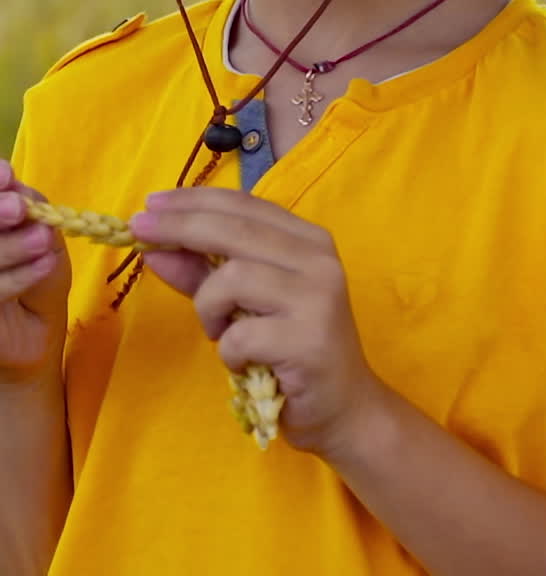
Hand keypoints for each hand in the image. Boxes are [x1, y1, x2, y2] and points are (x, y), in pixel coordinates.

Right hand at [0, 159, 70, 383]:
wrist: (35, 328)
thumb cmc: (35, 268)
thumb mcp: (39, 228)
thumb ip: (26, 205)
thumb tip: (12, 185)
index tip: (7, 174)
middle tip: (19, 208)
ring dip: (10, 247)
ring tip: (43, 239)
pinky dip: (19, 278)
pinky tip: (45, 265)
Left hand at [130, 189, 384, 457]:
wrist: (343, 409)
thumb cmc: (289, 350)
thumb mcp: (242, 303)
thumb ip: (202, 272)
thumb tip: (152, 247)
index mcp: (307, 239)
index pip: (243, 204)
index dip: (193, 200)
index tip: (150, 202)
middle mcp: (318, 258)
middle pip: (234, 229)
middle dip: (179, 227)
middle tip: (139, 231)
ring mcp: (317, 297)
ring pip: (232, 278)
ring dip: (209, 308)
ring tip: (220, 331)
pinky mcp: (309, 340)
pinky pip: (240, 334)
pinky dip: (229, 350)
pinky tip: (244, 361)